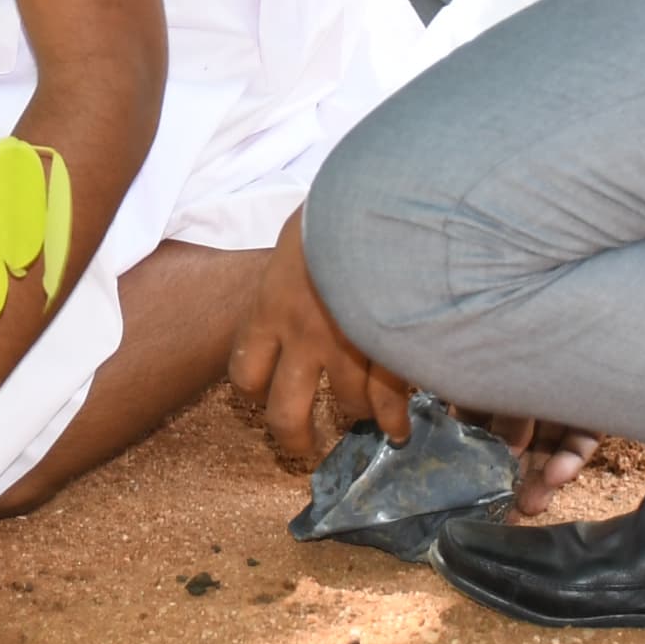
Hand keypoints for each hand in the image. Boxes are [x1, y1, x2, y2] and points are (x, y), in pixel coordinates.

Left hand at [227, 209, 414, 472]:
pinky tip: (398, 428)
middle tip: (302, 444)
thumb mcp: (301, 234)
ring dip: (357, 415)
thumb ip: (299, 267)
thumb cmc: (337, 206)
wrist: (376, 199)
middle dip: (294, 436)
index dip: (253, 389)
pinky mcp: (387, 348)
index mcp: (270, 306)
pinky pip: (388, 400)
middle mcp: (301, 338)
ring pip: (347, 405)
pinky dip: (394, 420)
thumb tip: (312, 268)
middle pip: (285, 412)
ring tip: (365, 419)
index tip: (263, 392)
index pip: (246, 370)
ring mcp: (347, 347)